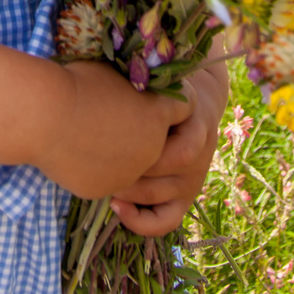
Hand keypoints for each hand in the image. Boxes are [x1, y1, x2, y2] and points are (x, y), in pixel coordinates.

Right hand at [32, 60, 191, 200]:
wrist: (42, 116)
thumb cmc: (75, 83)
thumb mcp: (113, 73)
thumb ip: (135, 84)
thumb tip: (137, 81)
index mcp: (158, 114)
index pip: (185, 107)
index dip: (170, 100)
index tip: (156, 95)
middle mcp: (152, 147)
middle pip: (160, 140)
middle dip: (146, 131)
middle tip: (122, 118)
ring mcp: (129, 173)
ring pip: (133, 163)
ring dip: (122, 153)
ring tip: (95, 135)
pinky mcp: (105, 189)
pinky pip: (107, 177)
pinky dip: (97, 168)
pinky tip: (76, 151)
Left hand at [113, 62, 228, 236]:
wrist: (198, 102)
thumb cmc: (163, 87)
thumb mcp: (156, 79)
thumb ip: (138, 80)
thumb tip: (95, 71)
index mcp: (194, 118)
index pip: (173, 137)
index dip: (139, 139)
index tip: (105, 131)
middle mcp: (198, 152)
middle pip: (162, 167)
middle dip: (127, 165)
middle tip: (96, 158)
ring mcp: (193, 178)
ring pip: (161, 194)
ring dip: (128, 190)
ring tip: (101, 178)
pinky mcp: (185, 197)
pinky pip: (167, 221)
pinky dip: (141, 221)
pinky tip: (116, 207)